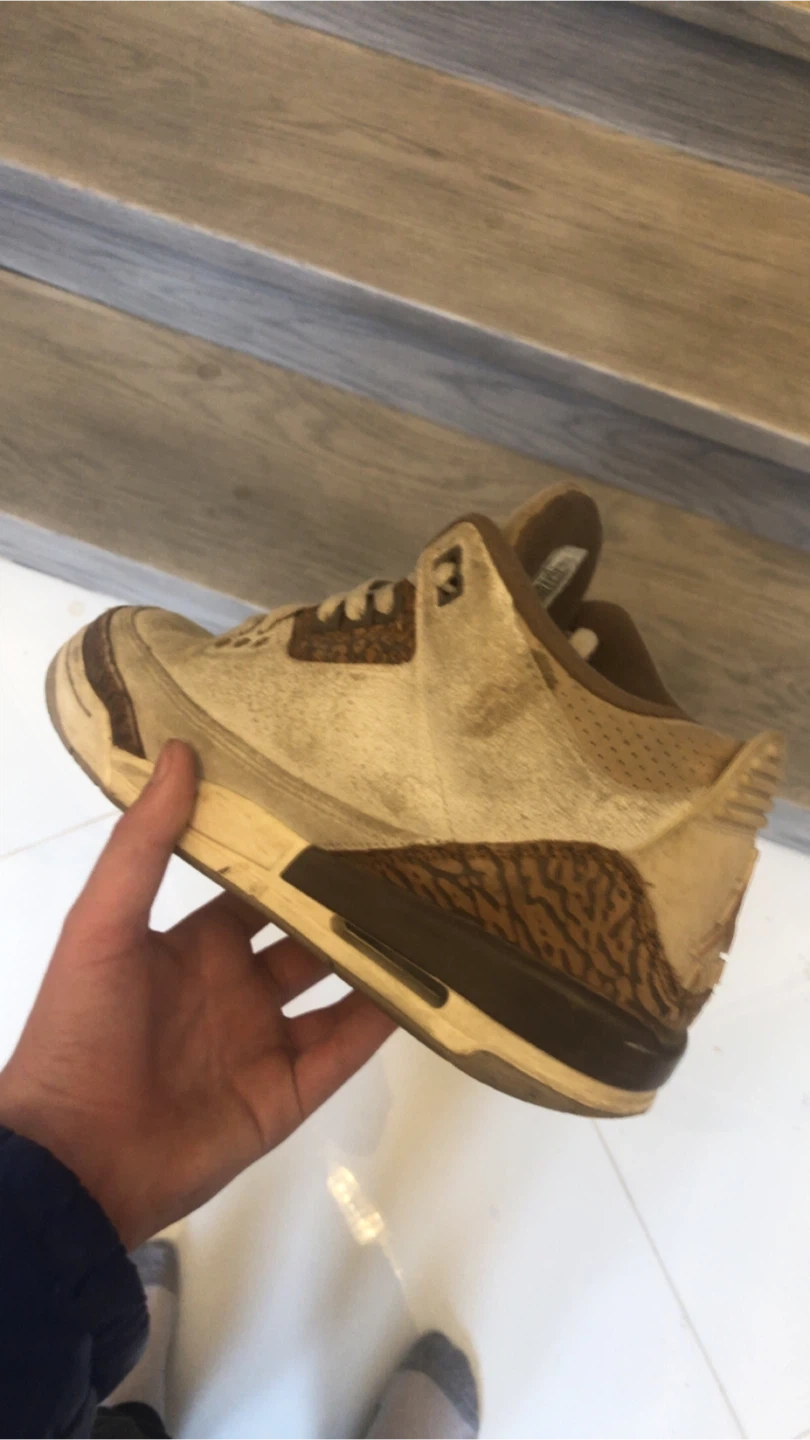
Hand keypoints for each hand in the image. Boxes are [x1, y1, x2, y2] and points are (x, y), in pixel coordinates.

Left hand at [0, 741, 394, 1248]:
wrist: (75, 1160)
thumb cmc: (80, 1030)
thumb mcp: (102, 925)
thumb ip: (143, 844)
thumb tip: (180, 751)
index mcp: (193, 945)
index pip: (256, 888)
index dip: (292, 855)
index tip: (343, 811)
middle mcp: (236, 986)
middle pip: (307, 934)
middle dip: (348, 901)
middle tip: (409, 854)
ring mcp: (268, 1040)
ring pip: (340, 987)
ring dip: (379, 954)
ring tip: (435, 908)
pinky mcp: (291, 1091)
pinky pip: (349, 1046)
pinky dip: (389, 1017)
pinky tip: (432, 979)